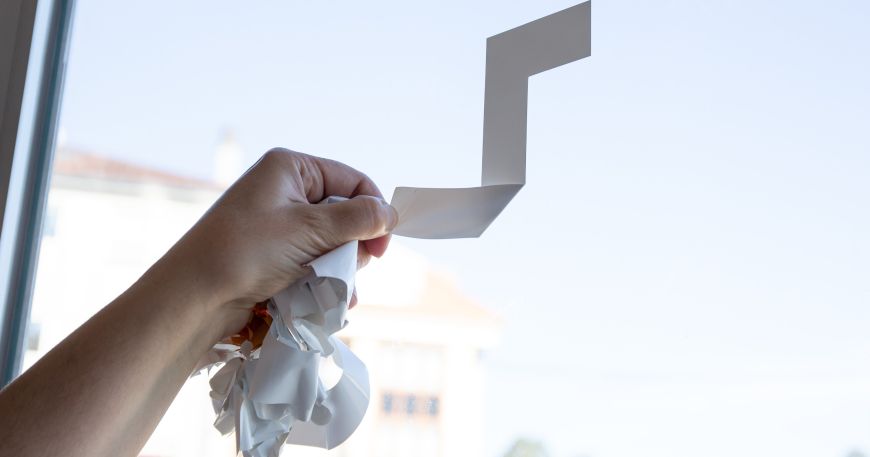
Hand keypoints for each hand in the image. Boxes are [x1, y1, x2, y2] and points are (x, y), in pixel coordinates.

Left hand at [163, 148, 397, 337]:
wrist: (193, 297)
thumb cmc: (247, 251)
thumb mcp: (310, 230)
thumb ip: (357, 220)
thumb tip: (392, 214)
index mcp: (291, 168)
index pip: (353, 182)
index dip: (374, 213)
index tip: (381, 249)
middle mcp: (285, 191)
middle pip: (344, 214)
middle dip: (354, 245)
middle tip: (350, 270)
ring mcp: (278, 224)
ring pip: (331, 242)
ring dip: (340, 268)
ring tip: (336, 293)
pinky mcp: (273, 254)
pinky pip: (312, 261)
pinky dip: (323, 279)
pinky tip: (325, 300)